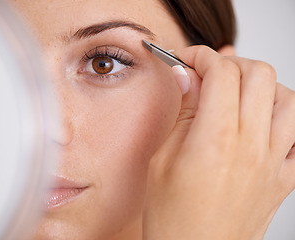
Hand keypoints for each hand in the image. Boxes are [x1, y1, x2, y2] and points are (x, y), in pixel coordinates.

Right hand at [143, 46, 294, 239]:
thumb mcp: (163, 159)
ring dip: (262, 86)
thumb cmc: (172, 216)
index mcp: (216, 139)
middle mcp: (252, 145)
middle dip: (231, 64)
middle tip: (209, 74)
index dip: (201, 57)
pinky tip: (264, 123)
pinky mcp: (284, 179)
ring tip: (238, 95)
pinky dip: (286, 119)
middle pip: (259, 74)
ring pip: (288, 98)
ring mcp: (274, 162)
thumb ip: (183, 113)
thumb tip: (188, 77)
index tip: (187, 60)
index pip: (221, 73)